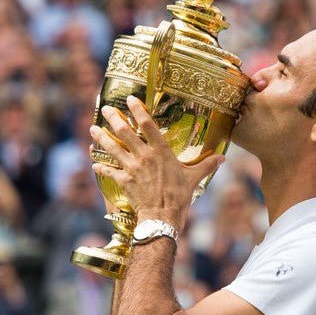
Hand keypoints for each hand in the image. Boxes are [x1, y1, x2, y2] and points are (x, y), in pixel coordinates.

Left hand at [90, 95, 224, 227]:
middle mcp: (144, 156)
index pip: (149, 125)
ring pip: (112, 148)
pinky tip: (94, 164)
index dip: (139, 110)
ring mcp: (132, 168)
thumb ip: (207, 165)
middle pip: (125, 132)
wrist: (162, 215)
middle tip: (105, 109)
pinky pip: (109, 172)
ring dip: (101, 138)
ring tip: (93, 128)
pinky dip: (101, 167)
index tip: (130, 99)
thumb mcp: (194, 178)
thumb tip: (223, 158)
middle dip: (113, 119)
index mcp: (161, 152)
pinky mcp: (124, 181)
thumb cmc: (179, 196)